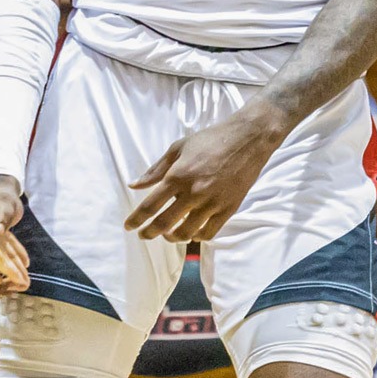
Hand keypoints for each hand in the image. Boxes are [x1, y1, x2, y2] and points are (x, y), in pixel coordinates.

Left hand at [126, 109, 285, 241]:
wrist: (247, 140)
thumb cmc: (211, 140)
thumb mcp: (179, 148)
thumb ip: (156, 169)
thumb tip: (134, 185)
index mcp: (178, 175)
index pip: (151, 205)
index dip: (137, 219)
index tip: (129, 226)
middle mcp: (194, 192)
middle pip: (165, 223)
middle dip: (149, 233)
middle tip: (143, 235)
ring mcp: (212, 203)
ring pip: (186, 232)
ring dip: (172, 237)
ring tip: (168, 234)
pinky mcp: (228, 209)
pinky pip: (209, 233)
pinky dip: (197, 237)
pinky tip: (192, 232)